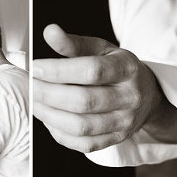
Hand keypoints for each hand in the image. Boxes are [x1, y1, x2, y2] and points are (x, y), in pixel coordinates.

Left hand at [33, 24, 163, 152]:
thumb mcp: (101, 49)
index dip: (59, 70)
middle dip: (47, 94)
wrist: (146, 95)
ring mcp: (124, 122)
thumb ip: (73, 43)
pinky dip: (60, 133)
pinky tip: (49, 118)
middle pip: (84, 101)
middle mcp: (130, 97)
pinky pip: (83, 144)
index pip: (92, 71)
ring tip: (34, 101)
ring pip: (81, 126)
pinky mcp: (116, 139)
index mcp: (127, 68)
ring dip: (49, 115)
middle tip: (29, 85)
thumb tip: (50, 32)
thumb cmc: (117, 68)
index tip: (35, 67)